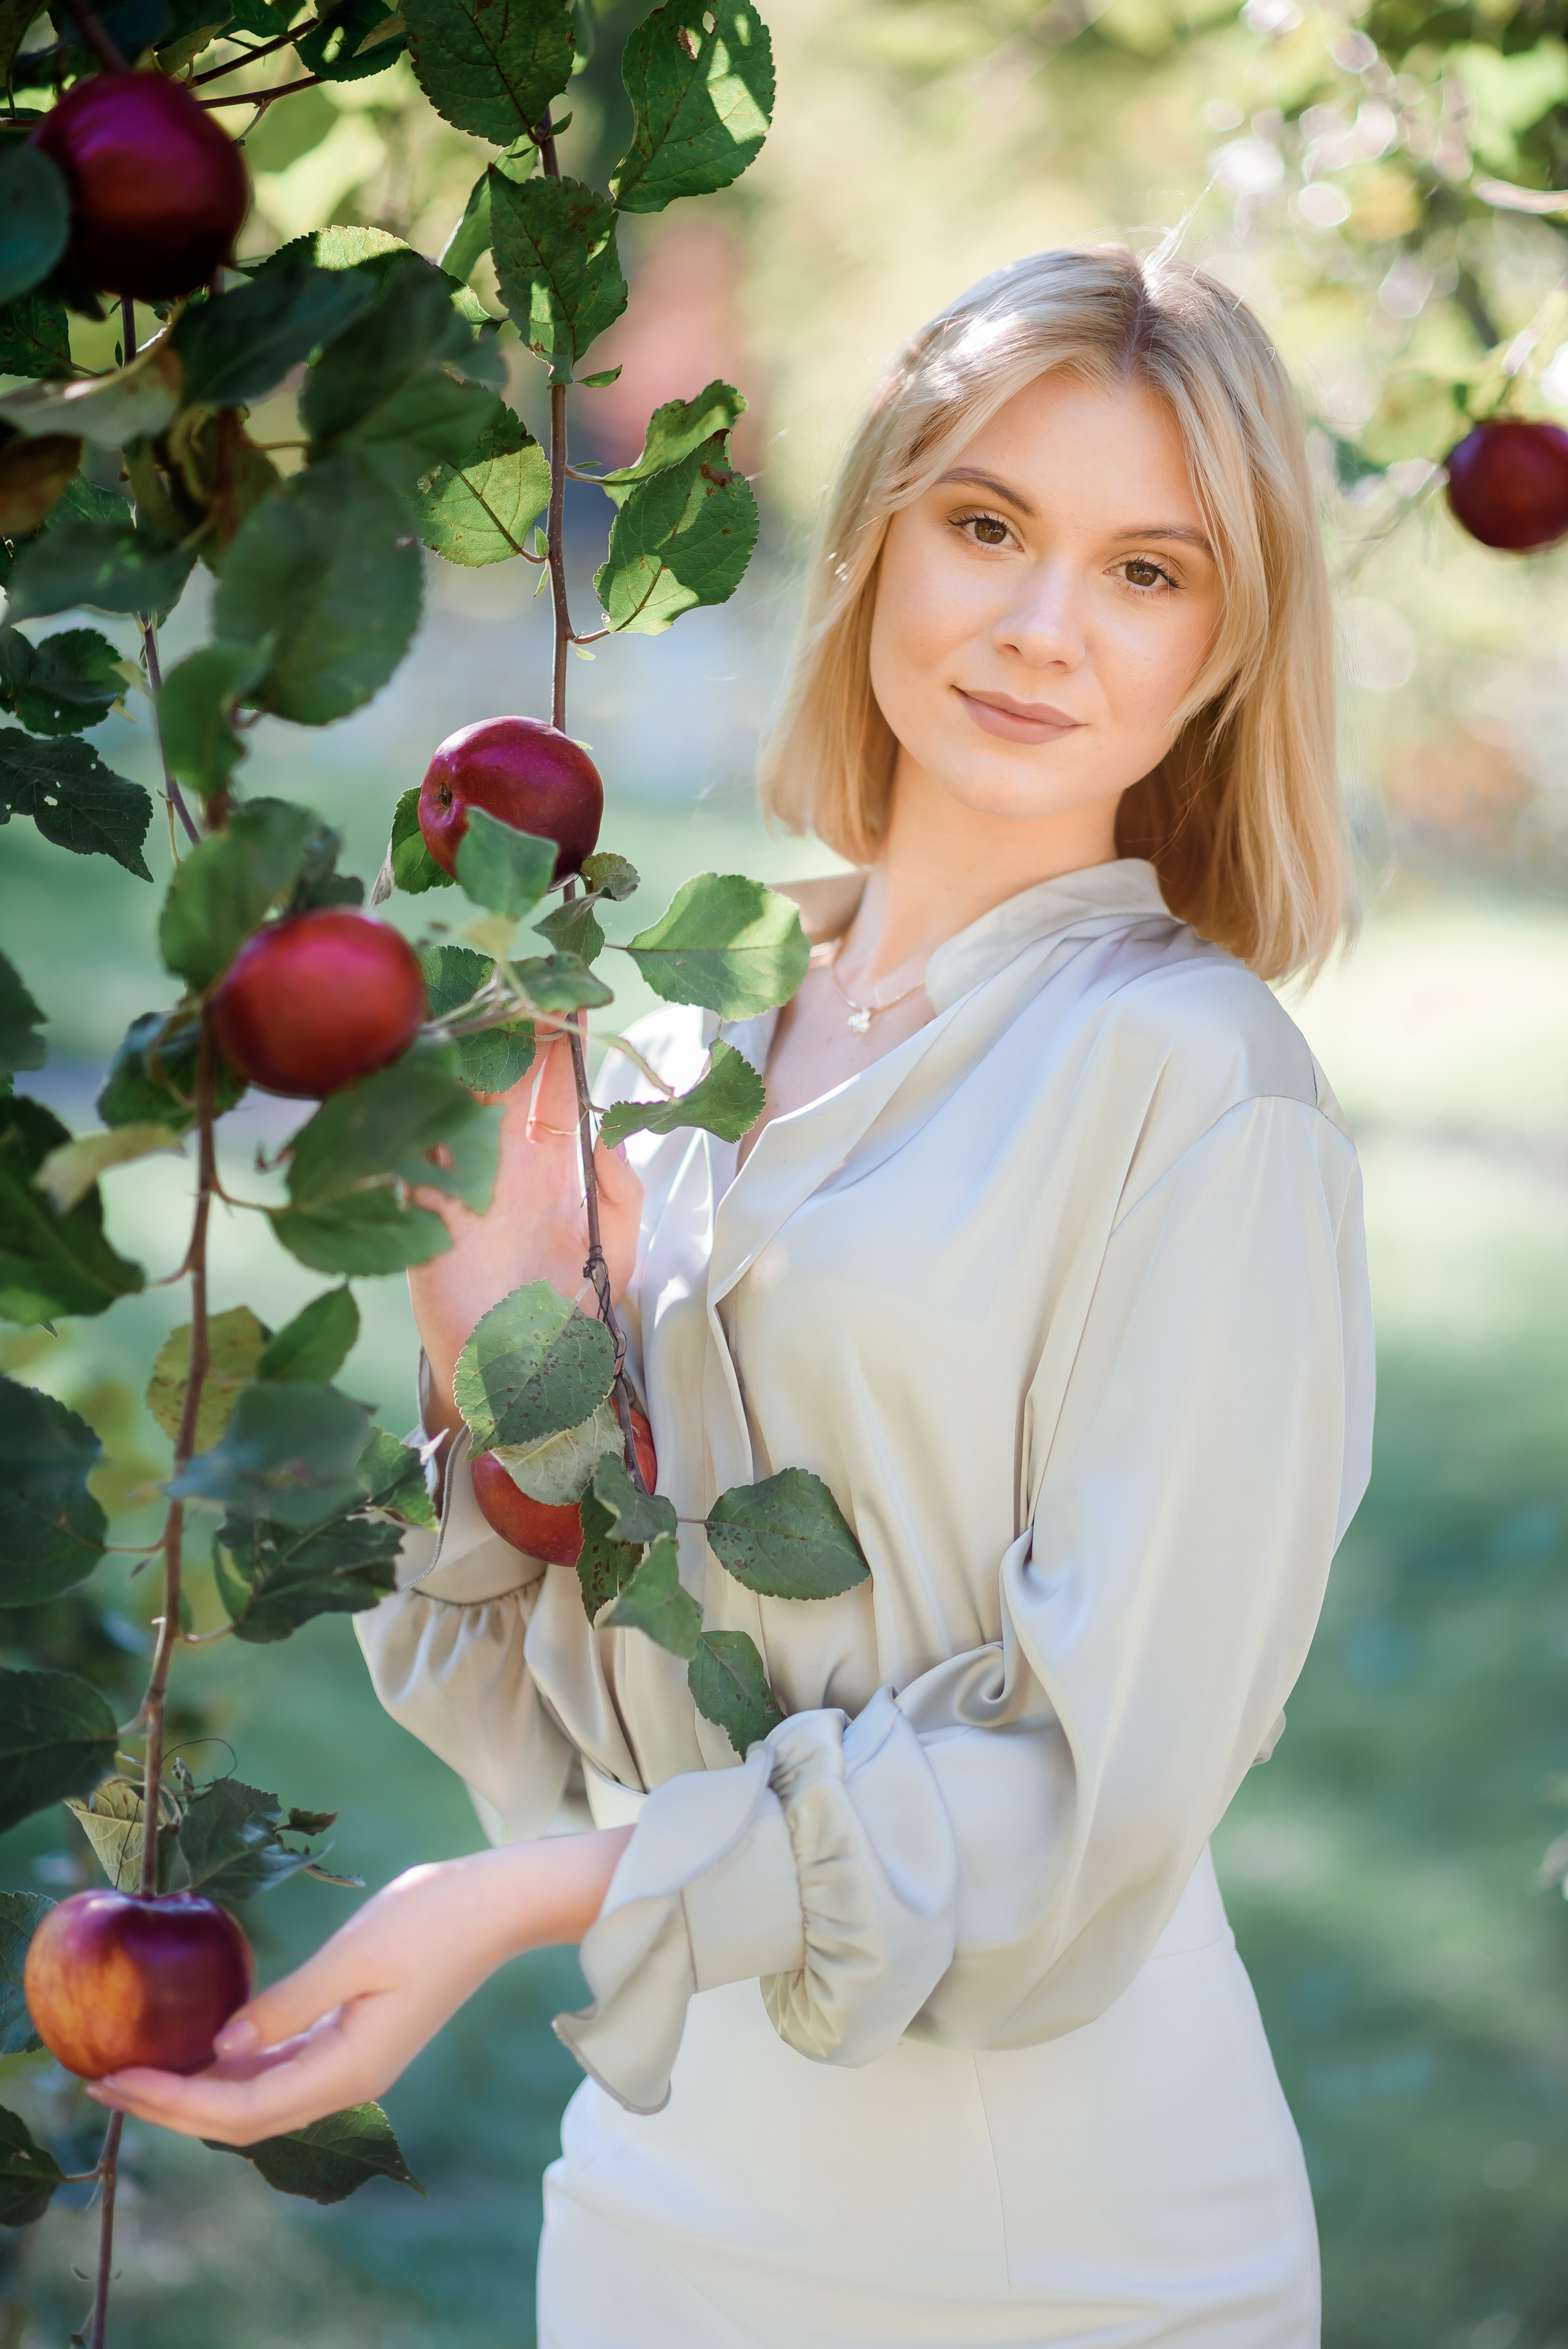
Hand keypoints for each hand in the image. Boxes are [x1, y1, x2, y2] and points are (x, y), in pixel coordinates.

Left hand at [86, 1829, 630, 2145]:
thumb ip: (288, 2004)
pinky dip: (236, 2067)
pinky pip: (284, 2070)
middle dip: (172, 2104)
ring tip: (142, 2068)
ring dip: (199, 2090)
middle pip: (244, 2117)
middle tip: (105, 2082)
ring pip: (262, 2097)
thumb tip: (221, 2047)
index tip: (115, 2080)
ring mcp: (356, 2061)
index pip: (241, 2110)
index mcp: (350, 2067)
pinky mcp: (358, 2038)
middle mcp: (350, 2078)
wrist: (502, 1904)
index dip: (173, 2102)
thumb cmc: (436, 1916)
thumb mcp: (357, 1952)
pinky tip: (206, 2045)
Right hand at [409, 1026, 642, 1437]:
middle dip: (518, 1024)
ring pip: (461, 1096)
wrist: (515, 1384)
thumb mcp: (616, 1252)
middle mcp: (504, 1160)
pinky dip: (422, 1104)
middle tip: (529, 974)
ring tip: (488, 998)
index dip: (563, 1041)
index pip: (556, 1086)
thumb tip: (608, 1133)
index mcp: (551, 1165)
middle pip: (507, 1075)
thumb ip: (622, 1192)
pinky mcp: (426, 1206)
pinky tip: (437, 1064)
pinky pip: (419, 1145)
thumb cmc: (565, 1320)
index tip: (574, 994)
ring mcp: (462, 1177)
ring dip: (472, 1049)